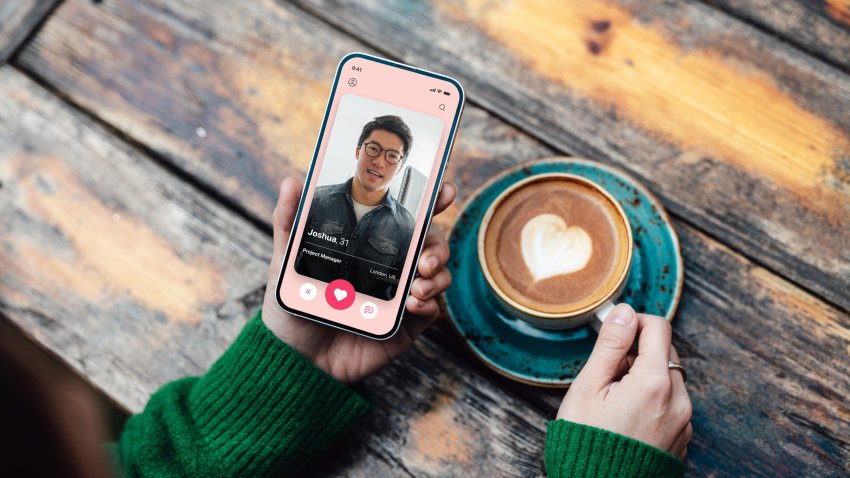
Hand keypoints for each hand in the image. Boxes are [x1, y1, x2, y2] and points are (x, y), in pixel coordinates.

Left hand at [261, 177, 456, 383]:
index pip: (405, 216)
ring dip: (437, 274)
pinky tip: (413, 303)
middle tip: (423, 257)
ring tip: (416, 283)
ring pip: (438, 274)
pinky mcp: (406, 324)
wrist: (295, 359)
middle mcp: (391, 266)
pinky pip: (432, 309)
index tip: (445, 190)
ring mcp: (400, 295)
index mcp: (369, 245)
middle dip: (438, 244)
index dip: (430, 200)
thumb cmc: (292, 308)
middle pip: (431, 243)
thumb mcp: (285, 261)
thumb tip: (292, 181)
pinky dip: (430, 303)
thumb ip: (289, 221)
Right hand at [556, 304, 692, 459]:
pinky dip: (654, 401)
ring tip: (615, 399)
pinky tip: (628, 417)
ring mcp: (683, 424)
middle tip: (608, 373)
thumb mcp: (589, 386)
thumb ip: (610, 345)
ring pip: (670, 380)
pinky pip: (673, 406)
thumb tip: (624, 312)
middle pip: (666, 353)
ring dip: (647, 378)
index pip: (658, 328)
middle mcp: (678, 402)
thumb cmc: (585, 441)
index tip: (614, 332)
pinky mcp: (681, 440)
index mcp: (654, 383)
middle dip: (639, 353)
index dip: (633, 322)